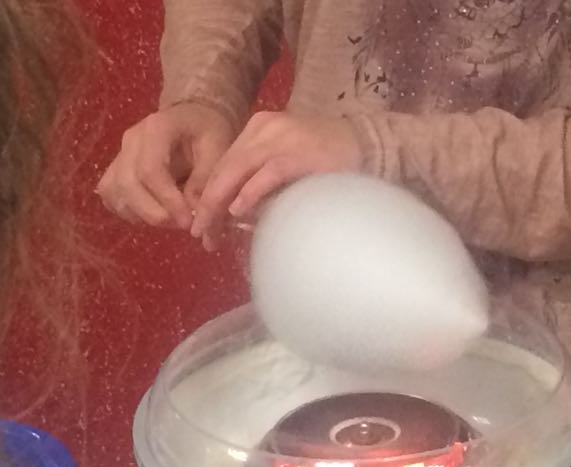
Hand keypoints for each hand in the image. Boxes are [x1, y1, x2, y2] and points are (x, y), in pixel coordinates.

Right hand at [97, 102, 235, 229]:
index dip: (168, 201)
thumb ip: (205, 181)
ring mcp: (119, 154)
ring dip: (142, 215)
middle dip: (154, 213)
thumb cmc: (207, 132)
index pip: (151, 170)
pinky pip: (111, 196)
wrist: (192, 118)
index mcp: (156, 129)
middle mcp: (130, 140)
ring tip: (172, 220)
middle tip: (182, 225)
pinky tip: (155, 214)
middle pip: (127, 184)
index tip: (188, 222)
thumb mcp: (218, 150)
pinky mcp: (116, 169)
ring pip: (114, 192)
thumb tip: (194, 215)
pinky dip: (130, 212)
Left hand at [190, 111, 361, 250]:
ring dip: (219, 203)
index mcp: (259, 129)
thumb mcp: (288, 165)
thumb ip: (262, 182)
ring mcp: (281, 138)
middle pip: (224, 168)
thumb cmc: (331, 162)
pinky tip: (237, 212)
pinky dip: (249, 193)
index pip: (224, 164)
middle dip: (207, 204)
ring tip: (211, 229)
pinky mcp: (298, 153)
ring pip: (236, 170)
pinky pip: (267, 174)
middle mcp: (264, 128)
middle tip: (200, 235)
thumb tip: (235, 216)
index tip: (203, 225)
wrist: (370, 144)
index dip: (208, 195)